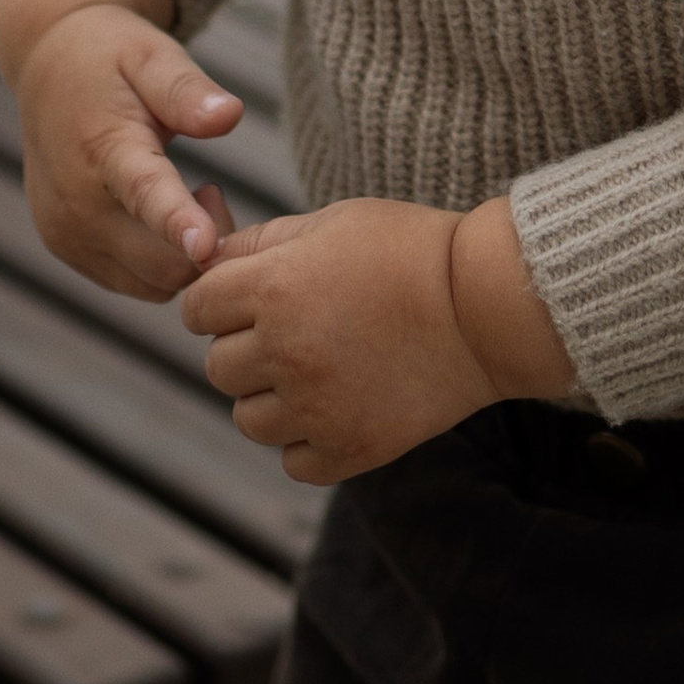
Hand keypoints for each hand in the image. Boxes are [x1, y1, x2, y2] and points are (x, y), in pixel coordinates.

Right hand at [0, 0, 246, 303]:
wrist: (47, 69)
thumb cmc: (111, 59)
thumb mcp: (152, 55)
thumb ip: (187, 89)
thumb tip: (229, 115)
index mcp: (103, 146)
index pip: (144, 192)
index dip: (178, 222)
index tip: (206, 246)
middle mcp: (76, 201)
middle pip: (162, 263)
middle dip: (207, 245)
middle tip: (213, 191)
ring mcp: (66, 233)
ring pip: (151, 284)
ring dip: (182, 258)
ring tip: (187, 198)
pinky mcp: (64, 248)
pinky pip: (131, 283)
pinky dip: (157, 265)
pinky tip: (158, 219)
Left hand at [179, 193, 574, 483]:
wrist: (487, 307)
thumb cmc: (410, 251)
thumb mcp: (331, 222)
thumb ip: (261, 243)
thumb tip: (208, 260)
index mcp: (273, 288)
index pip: (195, 309)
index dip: (218, 302)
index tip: (249, 299)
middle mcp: (285, 352)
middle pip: (218, 367)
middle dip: (244, 349)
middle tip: (293, 333)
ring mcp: (317, 408)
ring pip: (248, 419)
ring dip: (270, 398)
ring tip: (316, 372)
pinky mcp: (351, 449)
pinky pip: (292, 460)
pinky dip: (306, 440)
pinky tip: (336, 407)